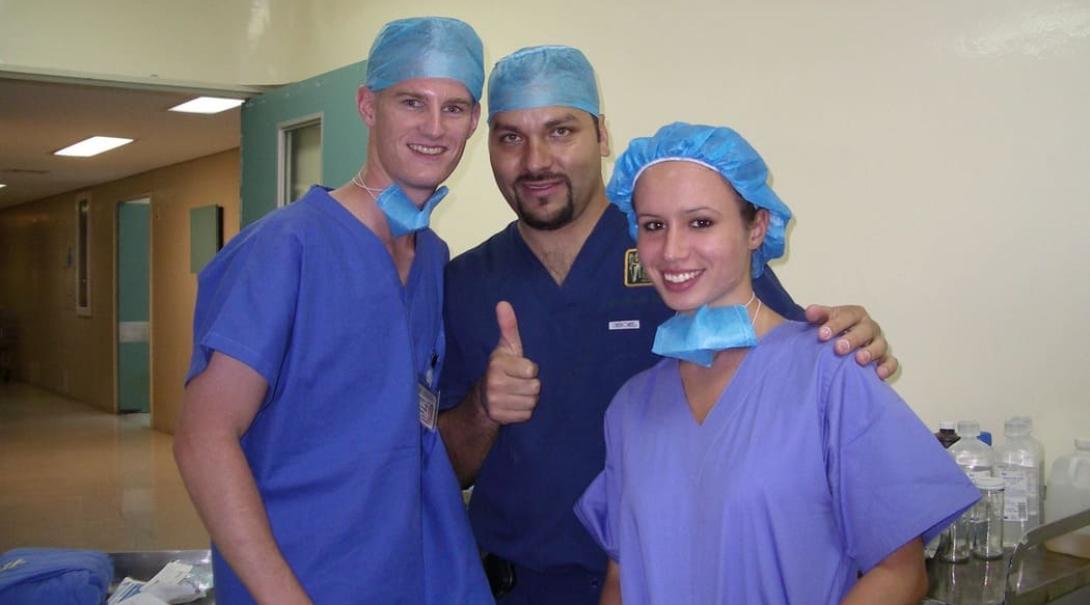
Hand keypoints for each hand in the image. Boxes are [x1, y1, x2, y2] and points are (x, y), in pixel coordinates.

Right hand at [478, 301, 540, 423]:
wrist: (484, 396)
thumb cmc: (502, 367)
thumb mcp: (507, 346)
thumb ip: (508, 326)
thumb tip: (503, 303)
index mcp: (497, 365)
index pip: (531, 370)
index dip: (530, 369)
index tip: (521, 368)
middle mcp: (494, 384)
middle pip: (534, 387)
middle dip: (531, 385)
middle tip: (520, 382)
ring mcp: (496, 403)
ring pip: (531, 402)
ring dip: (529, 398)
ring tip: (518, 393)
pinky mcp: (500, 418)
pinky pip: (526, 415)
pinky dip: (524, 411)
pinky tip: (515, 404)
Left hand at [805, 304, 898, 379]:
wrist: (842, 342)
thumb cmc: (834, 330)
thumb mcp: (824, 320)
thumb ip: (818, 315)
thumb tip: (810, 312)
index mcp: (855, 315)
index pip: (848, 315)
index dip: (836, 324)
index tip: (822, 335)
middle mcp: (869, 327)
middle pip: (865, 330)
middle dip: (853, 339)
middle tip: (839, 348)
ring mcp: (878, 343)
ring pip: (880, 345)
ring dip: (870, 352)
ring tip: (859, 360)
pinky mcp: (884, 359)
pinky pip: (891, 362)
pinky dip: (887, 367)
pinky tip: (878, 374)